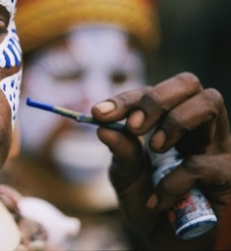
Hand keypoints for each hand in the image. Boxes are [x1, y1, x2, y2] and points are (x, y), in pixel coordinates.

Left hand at [91, 72, 230, 248]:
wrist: (166, 242)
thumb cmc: (147, 202)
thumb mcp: (126, 176)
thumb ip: (120, 152)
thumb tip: (103, 128)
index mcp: (168, 121)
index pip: (152, 93)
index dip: (126, 98)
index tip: (99, 113)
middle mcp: (196, 126)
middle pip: (188, 83)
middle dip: (157, 98)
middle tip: (134, 126)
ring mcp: (216, 146)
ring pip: (209, 102)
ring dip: (175, 120)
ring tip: (154, 147)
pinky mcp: (227, 174)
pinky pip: (203, 163)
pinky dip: (173, 180)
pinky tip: (157, 199)